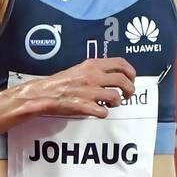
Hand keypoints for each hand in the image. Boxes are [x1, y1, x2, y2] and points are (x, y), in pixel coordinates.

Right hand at [19, 57, 136, 118]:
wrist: (44, 93)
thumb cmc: (62, 82)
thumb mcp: (81, 68)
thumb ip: (97, 70)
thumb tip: (115, 74)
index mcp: (92, 65)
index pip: (121, 63)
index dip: (131, 72)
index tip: (132, 79)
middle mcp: (93, 76)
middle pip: (123, 80)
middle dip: (130, 89)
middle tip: (127, 95)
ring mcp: (89, 91)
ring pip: (115, 97)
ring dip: (117, 102)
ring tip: (112, 104)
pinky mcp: (84, 106)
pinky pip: (103, 112)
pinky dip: (104, 113)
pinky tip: (99, 111)